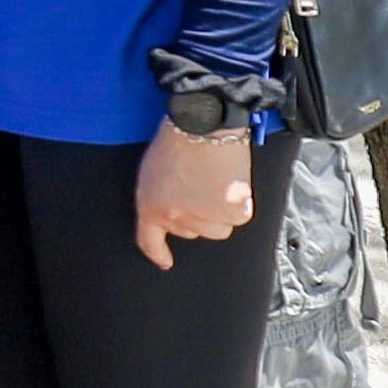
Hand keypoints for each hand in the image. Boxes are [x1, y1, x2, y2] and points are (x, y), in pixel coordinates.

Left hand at [132, 117, 258, 269]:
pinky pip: (237, 218)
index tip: (165, 261)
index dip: (157, 253)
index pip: (149, 239)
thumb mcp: (152, 171)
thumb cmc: (178, 139)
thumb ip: (160, 197)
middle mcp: (174, 217)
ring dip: (219, 212)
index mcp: (149, 205)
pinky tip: (231, 182)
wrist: (204, 125)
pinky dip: (238, 204)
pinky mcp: (231, 213)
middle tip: (200, 185)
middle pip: (191, 232)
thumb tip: (175, 213)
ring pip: (216, 229)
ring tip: (215, 182)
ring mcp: (203, 216)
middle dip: (196, 215)